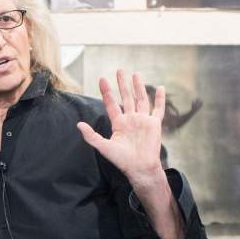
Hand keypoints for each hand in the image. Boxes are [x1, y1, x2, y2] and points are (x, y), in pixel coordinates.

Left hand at [77, 70, 165, 190]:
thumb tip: (78, 124)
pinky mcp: (154, 124)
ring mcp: (143, 120)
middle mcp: (131, 119)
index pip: (112, 104)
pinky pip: (158, 109)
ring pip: (141, 99)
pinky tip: (160, 88)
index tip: (102, 79)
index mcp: (119, 123)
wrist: (139, 168)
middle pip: (126, 97)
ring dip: (138, 86)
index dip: (107, 92)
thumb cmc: (122, 160)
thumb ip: (91, 135)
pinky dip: (159, 99)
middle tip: (120, 70)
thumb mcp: (103, 147)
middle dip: (122, 84)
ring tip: (136, 74)